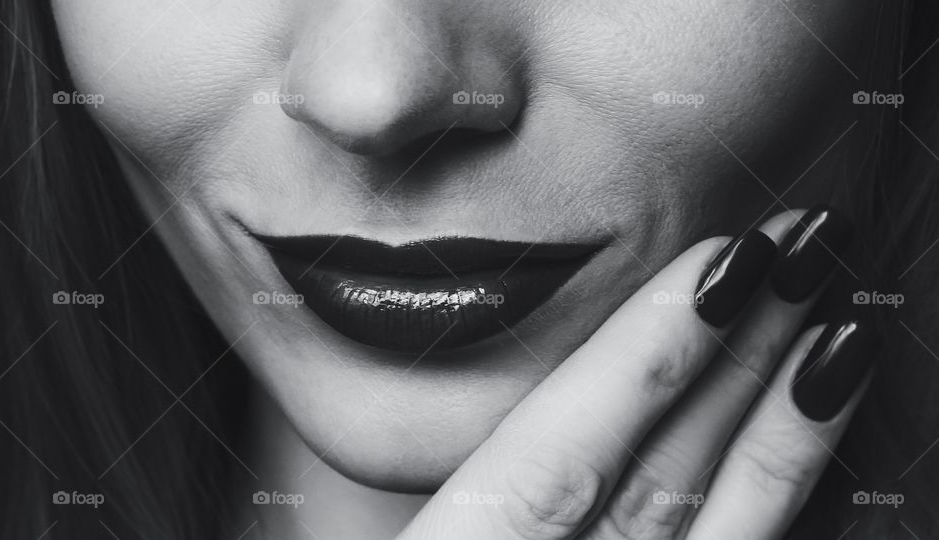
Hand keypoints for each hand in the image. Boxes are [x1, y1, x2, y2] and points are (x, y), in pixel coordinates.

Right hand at [398, 208, 869, 538]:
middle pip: (658, 483)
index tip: (718, 263)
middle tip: (801, 251)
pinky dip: (772, 513)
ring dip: (778, 432)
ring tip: (836, 331)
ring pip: (715, 538)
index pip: (556, 465)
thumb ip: (459, 509)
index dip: (642, 359)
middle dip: (736, 361)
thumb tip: (531, 445)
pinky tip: (809, 452)